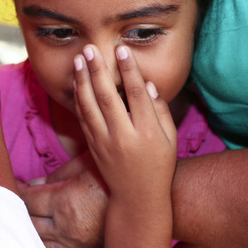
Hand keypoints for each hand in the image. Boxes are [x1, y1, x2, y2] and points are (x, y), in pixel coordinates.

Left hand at [20, 152, 108, 247]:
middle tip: (11, 197)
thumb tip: (34, 183)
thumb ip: (56, 175)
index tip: (11, 183)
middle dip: (17, 209)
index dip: (16, 191)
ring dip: (28, 227)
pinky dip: (43, 241)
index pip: (28, 200)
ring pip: (38, 240)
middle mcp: (66, 227)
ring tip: (23, 214)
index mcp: (65, 202)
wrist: (147, 200)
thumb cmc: (117, 176)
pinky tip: (40, 230)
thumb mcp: (85, 164)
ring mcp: (74, 243)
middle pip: (28, 222)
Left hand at [74, 44, 177, 205]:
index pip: (137, 95)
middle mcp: (124, 136)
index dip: (129, 71)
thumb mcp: (170, 140)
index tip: (122, 50)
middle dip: (98, 70)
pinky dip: (79, 98)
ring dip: (83, 80)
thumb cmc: (159, 166)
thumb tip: (148, 84)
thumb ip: (160, 111)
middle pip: (107, 97)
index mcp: (147, 132)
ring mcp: (105, 142)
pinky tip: (77, 82)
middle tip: (91, 48)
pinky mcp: (94, 147)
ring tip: (78, 59)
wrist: (138, 199)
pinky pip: (83, 118)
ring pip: (90, 106)